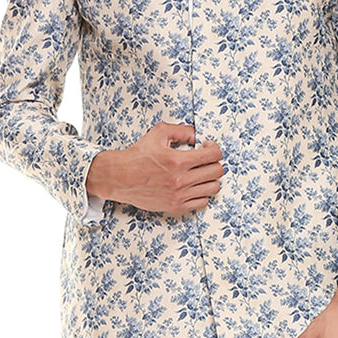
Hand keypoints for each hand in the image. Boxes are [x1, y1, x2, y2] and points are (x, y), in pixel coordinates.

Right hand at [86, 122, 223, 214]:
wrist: (119, 177)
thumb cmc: (136, 157)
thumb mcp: (158, 133)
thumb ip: (181, 131)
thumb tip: (196, 135)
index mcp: (178, 161)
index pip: (214, 155)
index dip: (214, 148)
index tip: (207, 146)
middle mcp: (181, 180)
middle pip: (217, 172)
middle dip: (214, 162)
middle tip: (205, 159)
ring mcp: (179, 195)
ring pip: (213, 188)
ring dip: (210, 178)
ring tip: (201, 173)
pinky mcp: (175, 205)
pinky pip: (202, 202)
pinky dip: (202, 193)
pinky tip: (194, 186)